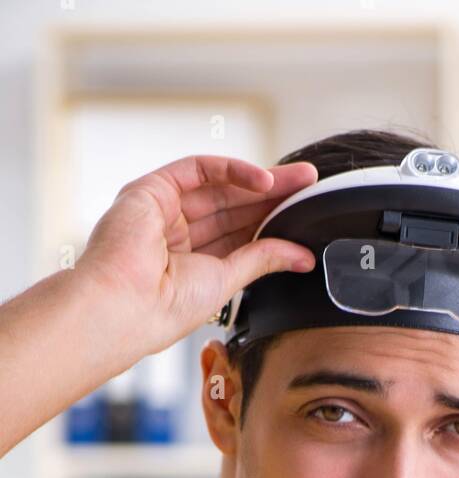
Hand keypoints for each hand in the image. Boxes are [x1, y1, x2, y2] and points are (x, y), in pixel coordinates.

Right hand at [77, 154, 318, 357]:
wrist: (126, 306)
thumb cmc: (165, 307)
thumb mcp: (226, 280)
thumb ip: (262, 260)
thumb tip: (302, 257)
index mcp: (191, 262)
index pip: (240, 234)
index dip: (273, 223)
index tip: (307, 217)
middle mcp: (176, 234)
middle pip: (234, 207)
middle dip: (274, 197)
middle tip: (311, 186)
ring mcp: (163, 210)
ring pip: (220, 187)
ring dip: (262, 181)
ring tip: (301, 180)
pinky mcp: (151, 189)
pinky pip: (198, 169)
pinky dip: (232, 171)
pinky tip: (265, 181)